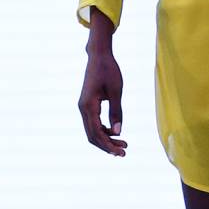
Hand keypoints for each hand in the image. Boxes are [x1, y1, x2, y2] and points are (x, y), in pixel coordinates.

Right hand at [78, 18, 126, 155]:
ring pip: (92, 131)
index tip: (121, 152)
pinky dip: (104, 131)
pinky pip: (93, 123)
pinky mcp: (88, 105)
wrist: (98, 56)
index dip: (108, 145)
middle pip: (92, 136)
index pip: (97, 133)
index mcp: (88, 106)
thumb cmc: (108, 70)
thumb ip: (116, 112)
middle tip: (124, 152)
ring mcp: (84, 107)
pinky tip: (116, 132)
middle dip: (108, 146)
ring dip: (107, 139)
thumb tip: (119, 132)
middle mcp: (83, 109)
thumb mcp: (116, 91)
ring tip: (124, 144)